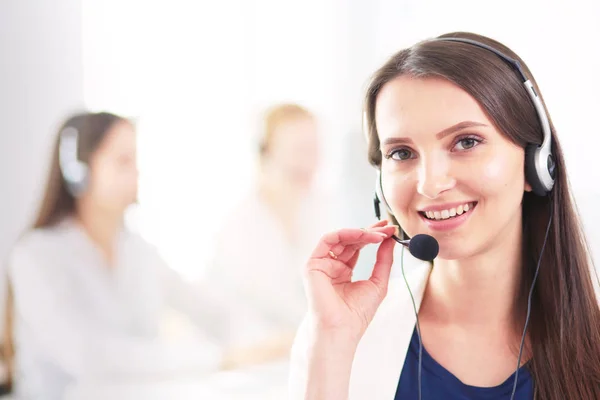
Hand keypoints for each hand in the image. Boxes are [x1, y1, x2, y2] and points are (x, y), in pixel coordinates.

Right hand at [303, 220, 396, 342]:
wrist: (342, 330)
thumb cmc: (357, 314)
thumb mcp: (378, 282)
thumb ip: (383, 260)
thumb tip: (390, 239)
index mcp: (343, 271)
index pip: (357, 247)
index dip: (373, 237)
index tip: (390, 230)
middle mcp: (331, 265)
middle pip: (350, 240)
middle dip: (370, 231)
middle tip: (387, 227)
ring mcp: (321, 264)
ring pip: (339, 237)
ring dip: (361, 232)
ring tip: (379, 233)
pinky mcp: (312, 264)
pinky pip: (328, 240)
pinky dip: (346, 233)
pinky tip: (363, 234)